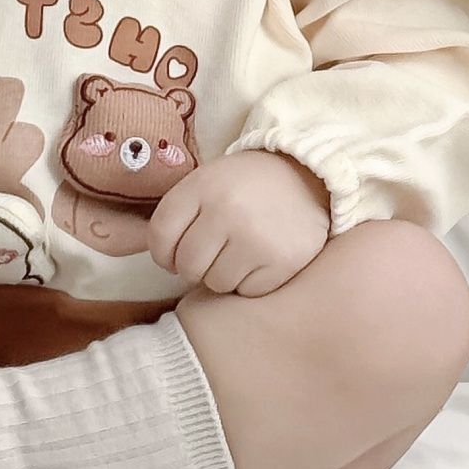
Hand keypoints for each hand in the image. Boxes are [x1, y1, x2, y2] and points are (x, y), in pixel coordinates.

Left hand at [148, 149, 331, 296]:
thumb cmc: (247, 184)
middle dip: (194, 265)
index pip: (160, 235)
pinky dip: (251, 281)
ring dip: (223, 274)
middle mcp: (226, 211)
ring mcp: (256, 239)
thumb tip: (163, 260)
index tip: (173, 254)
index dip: (162, 252)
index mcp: (202, 186)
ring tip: (240, 250)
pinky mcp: (283, 263)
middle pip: (187, 265)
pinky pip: (247, 292)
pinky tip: (261, 257)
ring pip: (216, 283)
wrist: (308, 176)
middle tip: (213, 251)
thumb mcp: (208, 181)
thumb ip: (181, 213)